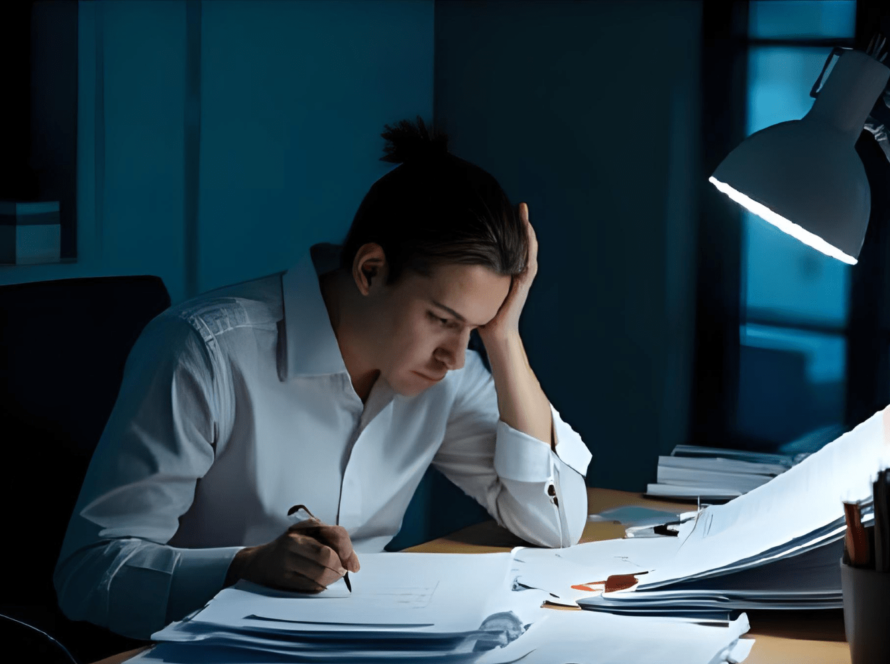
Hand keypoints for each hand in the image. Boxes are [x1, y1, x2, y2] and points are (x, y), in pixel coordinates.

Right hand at [226, 516, 359, 592]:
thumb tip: (353, 564)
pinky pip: (310, 587)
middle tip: (340, 572)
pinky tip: (317, 584)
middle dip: (340, 568)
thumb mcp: (307, 535)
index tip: (353, 565)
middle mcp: (294, 542)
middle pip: (328, 557)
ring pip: (321, 574)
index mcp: (304, 528)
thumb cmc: (289, 548)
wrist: (257, 563)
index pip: (337, 534)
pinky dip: (319, 587)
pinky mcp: (282, 579)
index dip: (349, 551)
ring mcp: (286, 561)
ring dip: (331, 580)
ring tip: (330, 578)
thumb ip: (331, 542)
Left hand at [478, 202, 537, 343]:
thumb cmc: (483, 316)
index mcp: (507, 273)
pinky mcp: (523, 285)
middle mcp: (517, 273)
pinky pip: (529, 262)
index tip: (503, 213)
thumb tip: (445, 266)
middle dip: (521, 224)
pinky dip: (529, 248)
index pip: (510, 247)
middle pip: (521, 243)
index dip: (510, 231)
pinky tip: (528, 234)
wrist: (495, 335)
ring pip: (528, 249)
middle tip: (519, 205)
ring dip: (527, 231)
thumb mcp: (475, 291)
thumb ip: (468, 278)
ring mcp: (522, 278)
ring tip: (524, 213)